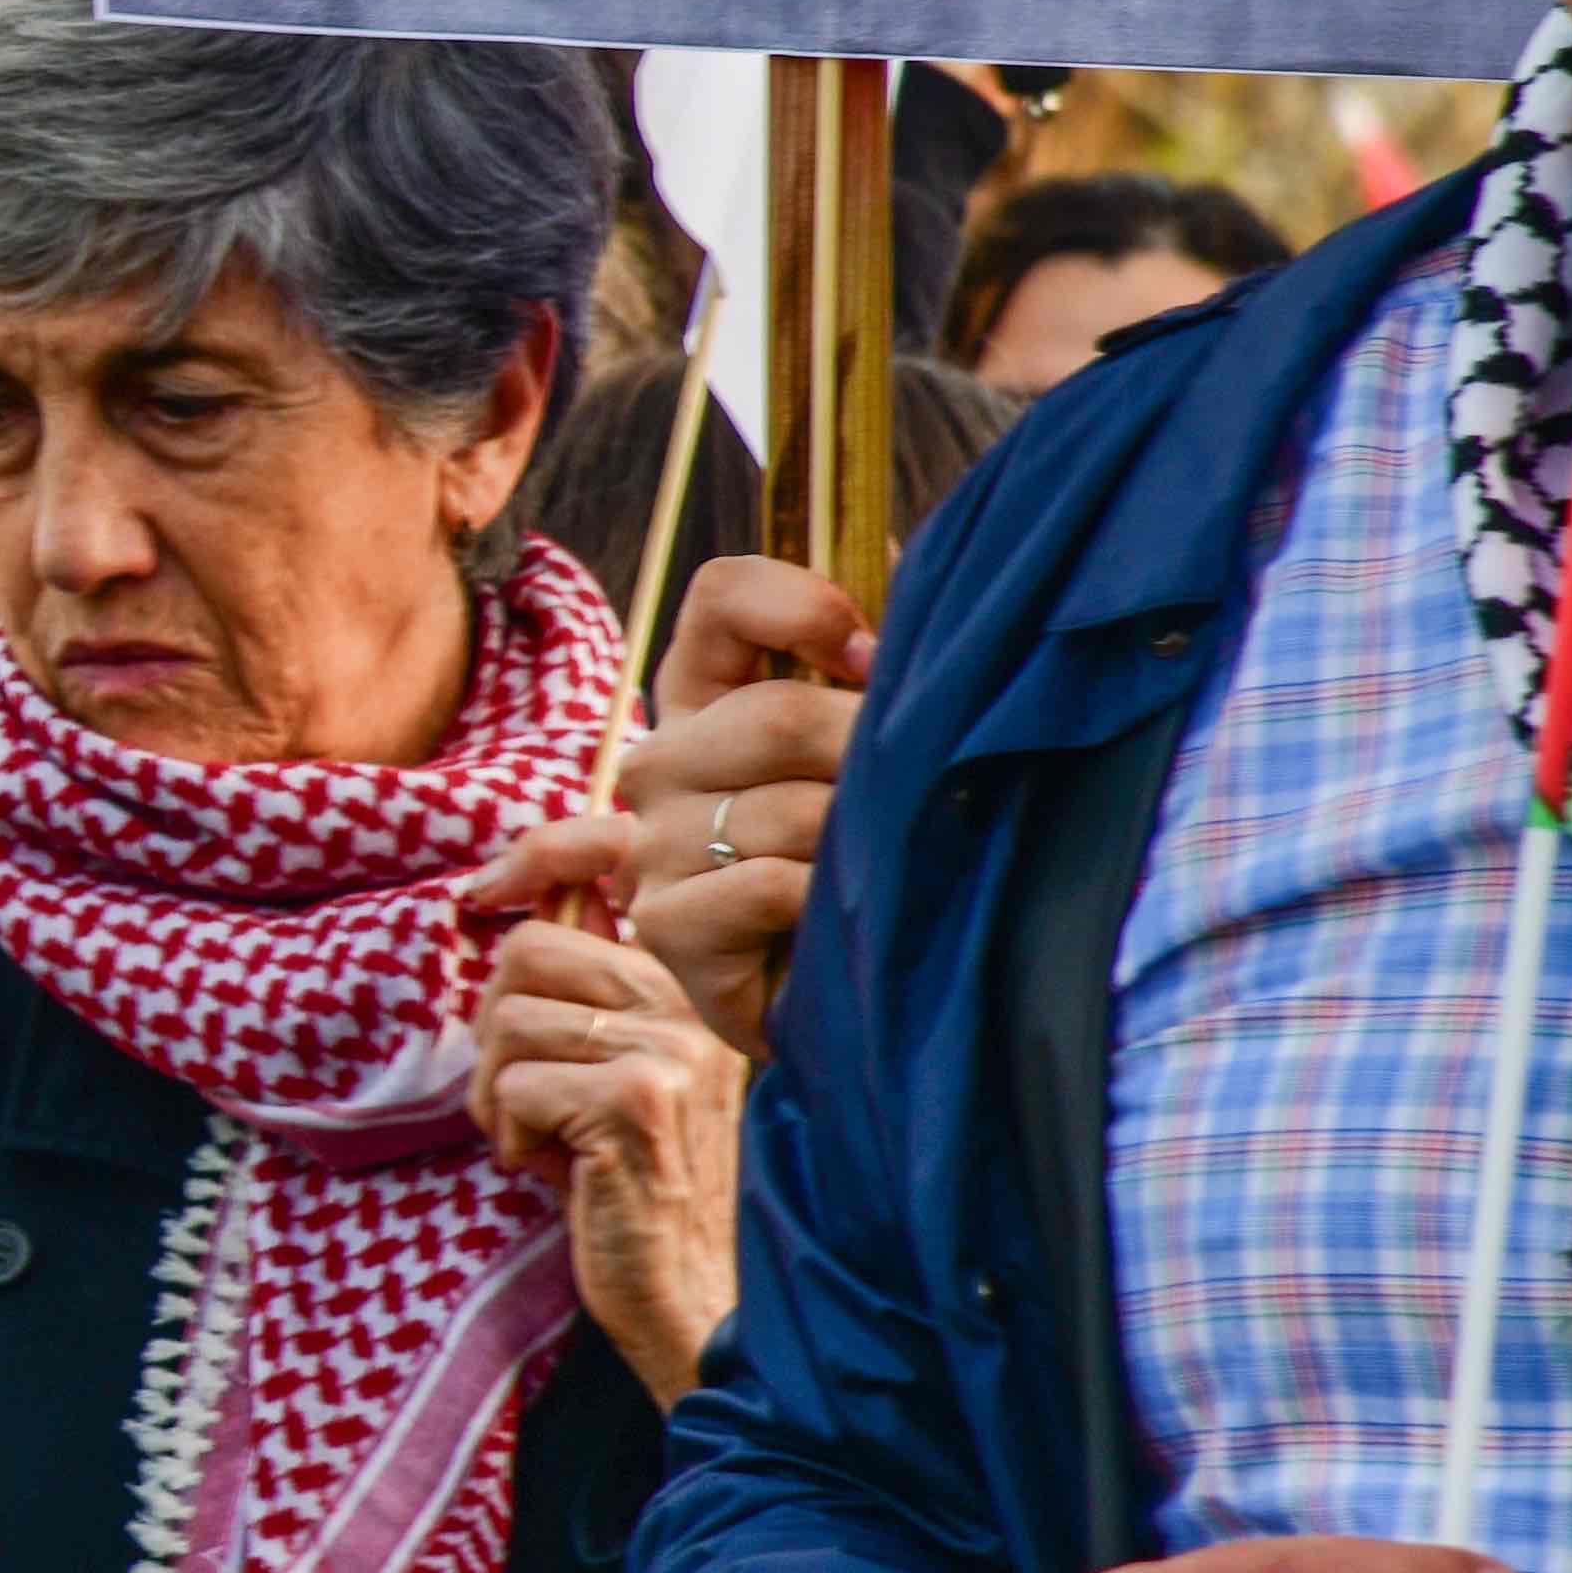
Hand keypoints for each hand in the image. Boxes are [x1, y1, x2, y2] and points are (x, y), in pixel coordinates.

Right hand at [469, 559, 870, 1062]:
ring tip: (882, 877)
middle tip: (920, 802)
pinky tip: (842, 926)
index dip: (802, 606)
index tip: (873, 657)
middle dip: (870, 758)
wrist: (848, 1006)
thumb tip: (922, 565)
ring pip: (789, 810)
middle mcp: (658, 762)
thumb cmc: (871, 864)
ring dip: (864, 849)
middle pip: (773, 715)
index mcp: (703, 700)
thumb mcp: (875, 753)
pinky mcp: (664, 924)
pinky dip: (831, 907)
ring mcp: (649, 845)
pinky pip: (773, 887)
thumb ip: (882, 666)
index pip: (722, 598)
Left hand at [470, 916, 745, 1403]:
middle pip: (525, 950)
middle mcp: (682, 1007)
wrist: (694, 1297)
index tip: (488, 905)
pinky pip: (513, 1088)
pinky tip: (565, 1176)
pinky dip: (514, 1139)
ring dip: (498, 1097)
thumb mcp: (604, 1074)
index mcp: (680, 989)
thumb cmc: (628, 1188)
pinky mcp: (635, 1102)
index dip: (526, 892)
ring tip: (552, 1144)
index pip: (580, 889)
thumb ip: (577, 991)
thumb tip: (527, 891)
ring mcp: (666, 1050)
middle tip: (526, 1100)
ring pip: (509, 1023)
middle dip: (495, 1032)